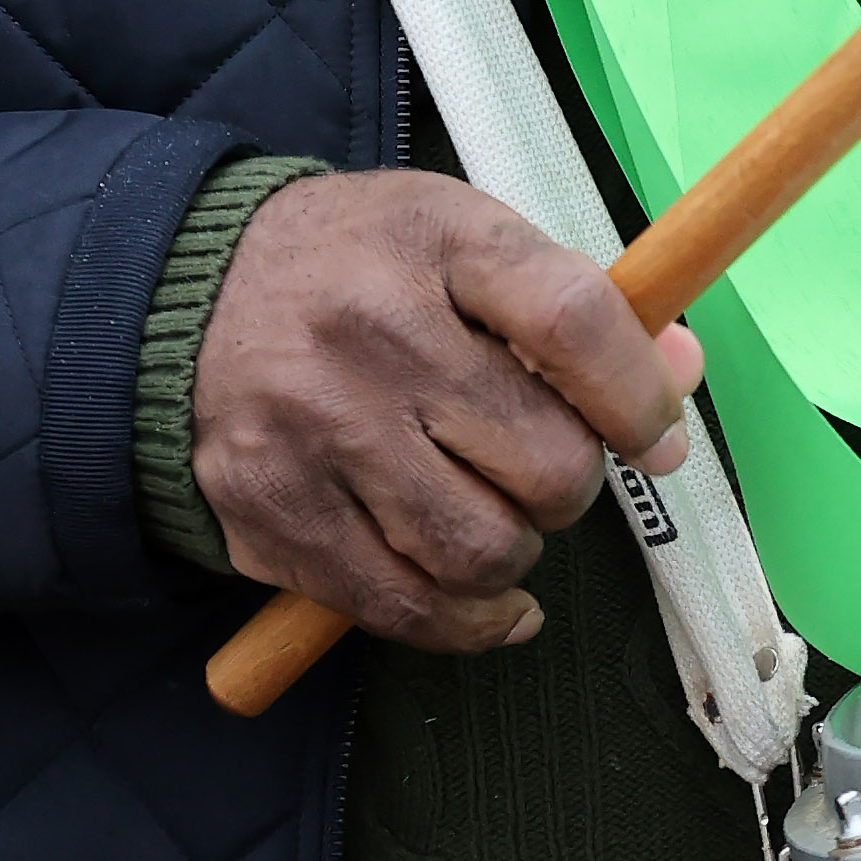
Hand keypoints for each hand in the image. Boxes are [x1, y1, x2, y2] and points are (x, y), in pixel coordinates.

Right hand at [190, 171, 704, 652]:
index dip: (639, 397)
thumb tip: (680, 370)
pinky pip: (402, 607)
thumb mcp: (462, 236)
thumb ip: (575, 304)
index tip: (658, 438)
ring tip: (501, 520)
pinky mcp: (272, 513)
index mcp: (436, 238)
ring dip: (518, 555)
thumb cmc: (357, 266)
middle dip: (571, 485)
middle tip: (545, 468)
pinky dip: (469, 623)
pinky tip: (488, 603)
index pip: (573, 322)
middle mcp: (371, 331)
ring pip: (480, 549)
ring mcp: (314, 429)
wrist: (181, 295)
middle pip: (542, 459)